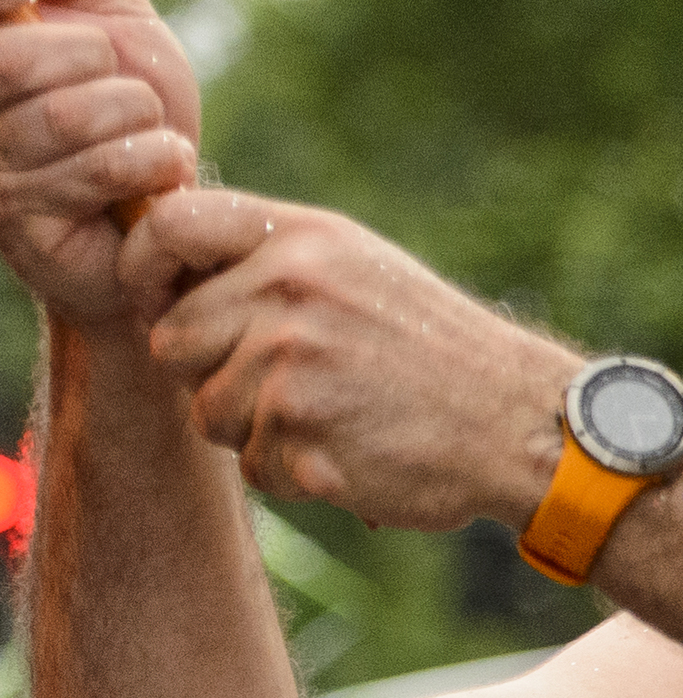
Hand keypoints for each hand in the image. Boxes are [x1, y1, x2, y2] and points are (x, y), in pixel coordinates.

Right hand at [0, 0, 204, 327]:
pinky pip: (108, 166)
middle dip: (96, 63)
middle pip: (19, 58)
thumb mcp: (99, 5)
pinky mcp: (25, 226)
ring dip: (137, 119)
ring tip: (137, 136)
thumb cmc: (132, 99)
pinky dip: (156, 160)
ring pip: (74, 114)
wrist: (172, 201)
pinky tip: (152, 179)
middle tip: (117, 91)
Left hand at [122, 189, 579, 525]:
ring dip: (254, 429)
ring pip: (205, 411)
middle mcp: (291, 291)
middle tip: (284, 381)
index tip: (165, 300)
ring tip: (332, 415)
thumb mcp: (360, 268)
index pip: (166, 227)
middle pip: (169, 339)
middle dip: (210, 372)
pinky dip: (293, 471)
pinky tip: (352, 450)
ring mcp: (293, 364)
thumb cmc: (436, 350)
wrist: (523, 422)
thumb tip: (160, 259)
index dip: (144, 268)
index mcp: (304, 240)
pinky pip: (251, 465)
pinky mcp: (302, 435)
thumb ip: (268, 255)